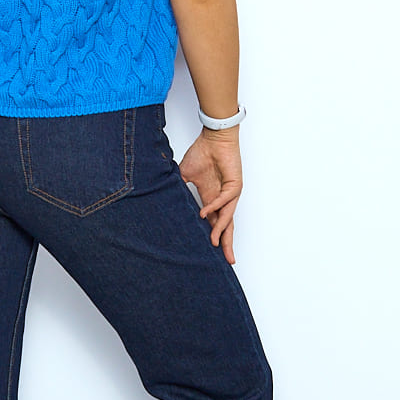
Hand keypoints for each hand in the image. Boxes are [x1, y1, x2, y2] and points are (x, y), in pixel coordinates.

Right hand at [178, 128, 241, 263]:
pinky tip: (205, 214)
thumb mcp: (184, 175)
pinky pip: (225, 200)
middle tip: (228, 260)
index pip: (215, 222)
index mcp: (211, 198)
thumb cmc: (202, 153)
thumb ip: (178, 189)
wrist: (213, 138)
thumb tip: (164, 199)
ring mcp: (230, 193)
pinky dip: (215, 208)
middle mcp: (222, 199)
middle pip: (226, 225)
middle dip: (226, 243)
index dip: (214, 237)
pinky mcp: (235, 185)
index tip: (212, 252)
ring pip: (228, 217)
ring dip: (221, 230)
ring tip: (214, 243)